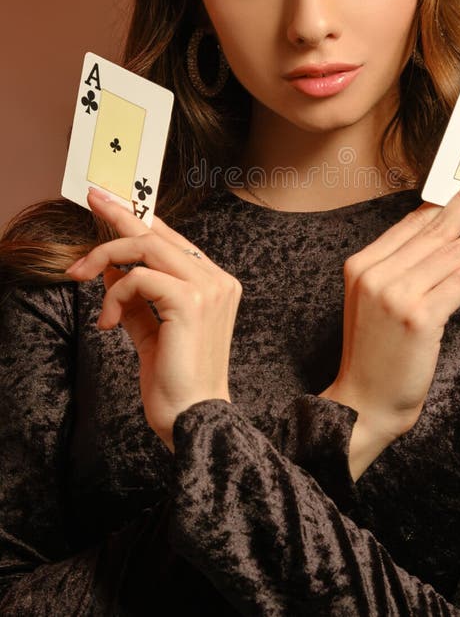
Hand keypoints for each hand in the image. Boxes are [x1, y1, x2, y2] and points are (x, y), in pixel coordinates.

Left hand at [66, 188, 241, 450]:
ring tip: (80, 276)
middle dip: (118, 217)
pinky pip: (138, 278)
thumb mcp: (150, 331)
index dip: (140, 217)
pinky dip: (113, 296)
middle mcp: (217, 280)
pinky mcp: (192, 302)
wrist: (192, 419)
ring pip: (147, 247)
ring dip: (105, 257)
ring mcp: (209, 288)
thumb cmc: (175, 381)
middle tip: (90, 203)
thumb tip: (110, 270)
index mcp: (214, 284)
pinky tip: (107, 323)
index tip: (110, 202)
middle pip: (159, 233)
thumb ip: (135, 299)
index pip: (172, 239)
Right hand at [320, 166, 459, 478]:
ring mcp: (396, 295)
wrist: (363, 402)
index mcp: (361, 265)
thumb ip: (398, 268)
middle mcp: (376, 274)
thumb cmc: (374, 355)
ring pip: (451, 253)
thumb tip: (437, 234)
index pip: (410, 224)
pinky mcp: (419, 317)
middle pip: (433, 230)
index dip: (443, 203)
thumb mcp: (373, 302)